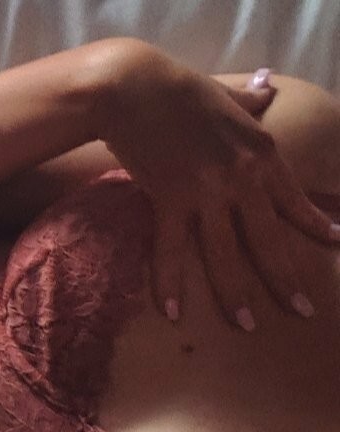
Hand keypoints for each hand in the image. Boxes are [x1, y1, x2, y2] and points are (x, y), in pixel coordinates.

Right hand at [98, 50, 338, 330]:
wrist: (132, 86)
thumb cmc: (176, 86)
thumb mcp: (224, 93)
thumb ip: (249, 99)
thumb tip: (268, 87)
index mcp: (261, 151)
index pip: (294, 198)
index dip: (314, 224)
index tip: (334, 243)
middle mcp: (242, 177)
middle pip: (268, 239)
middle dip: (286, 279)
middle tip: (301, 311)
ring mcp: (206, 192)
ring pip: (226, 254)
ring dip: (237, 294)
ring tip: (248, 325)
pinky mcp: (169, 199)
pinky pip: (171, 251)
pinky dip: (170, 284)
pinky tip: (172, 313)